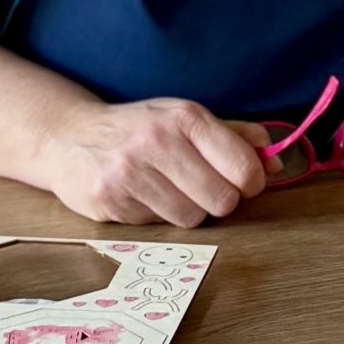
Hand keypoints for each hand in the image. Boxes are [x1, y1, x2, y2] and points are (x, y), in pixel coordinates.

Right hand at [41, 97, 269, 226]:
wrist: (67, 136)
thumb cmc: (137, 127)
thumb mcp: (184, 117)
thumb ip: (234, 136)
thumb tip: (276, 163)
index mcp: (185, 118)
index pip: (242, 167)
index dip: (252, 182)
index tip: (244, 181)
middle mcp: (157, 142)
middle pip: (222, 200)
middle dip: (221, 200)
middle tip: (205, 189)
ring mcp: (130, 173)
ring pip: (191, 219)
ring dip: (188, 210)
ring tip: (169, 189)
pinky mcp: (109, 201)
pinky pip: (157, 226)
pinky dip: (156, 215)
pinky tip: (142, 195)